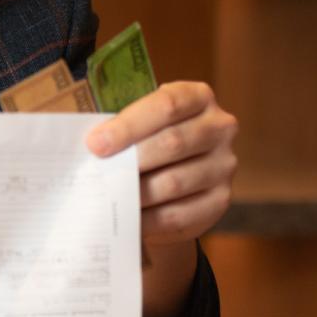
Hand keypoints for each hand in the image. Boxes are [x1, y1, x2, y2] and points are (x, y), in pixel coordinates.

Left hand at [87, 81, 236, 241]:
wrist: (177, 176)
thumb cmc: (150, 138)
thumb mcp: (142, 122)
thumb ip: (123, 127)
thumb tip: (92, 146)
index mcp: (198, 96)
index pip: (167, 105)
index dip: (129, 125)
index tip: (95, 143)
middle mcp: (219, 127)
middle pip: (173, 143)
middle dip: (129, 159)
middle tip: (98, 173)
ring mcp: (224, 165)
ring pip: (174, 182)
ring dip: (136, 192)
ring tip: (109, 196)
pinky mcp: (220, 200)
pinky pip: (179, 214)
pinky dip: (148, 219)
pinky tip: (127, 218)